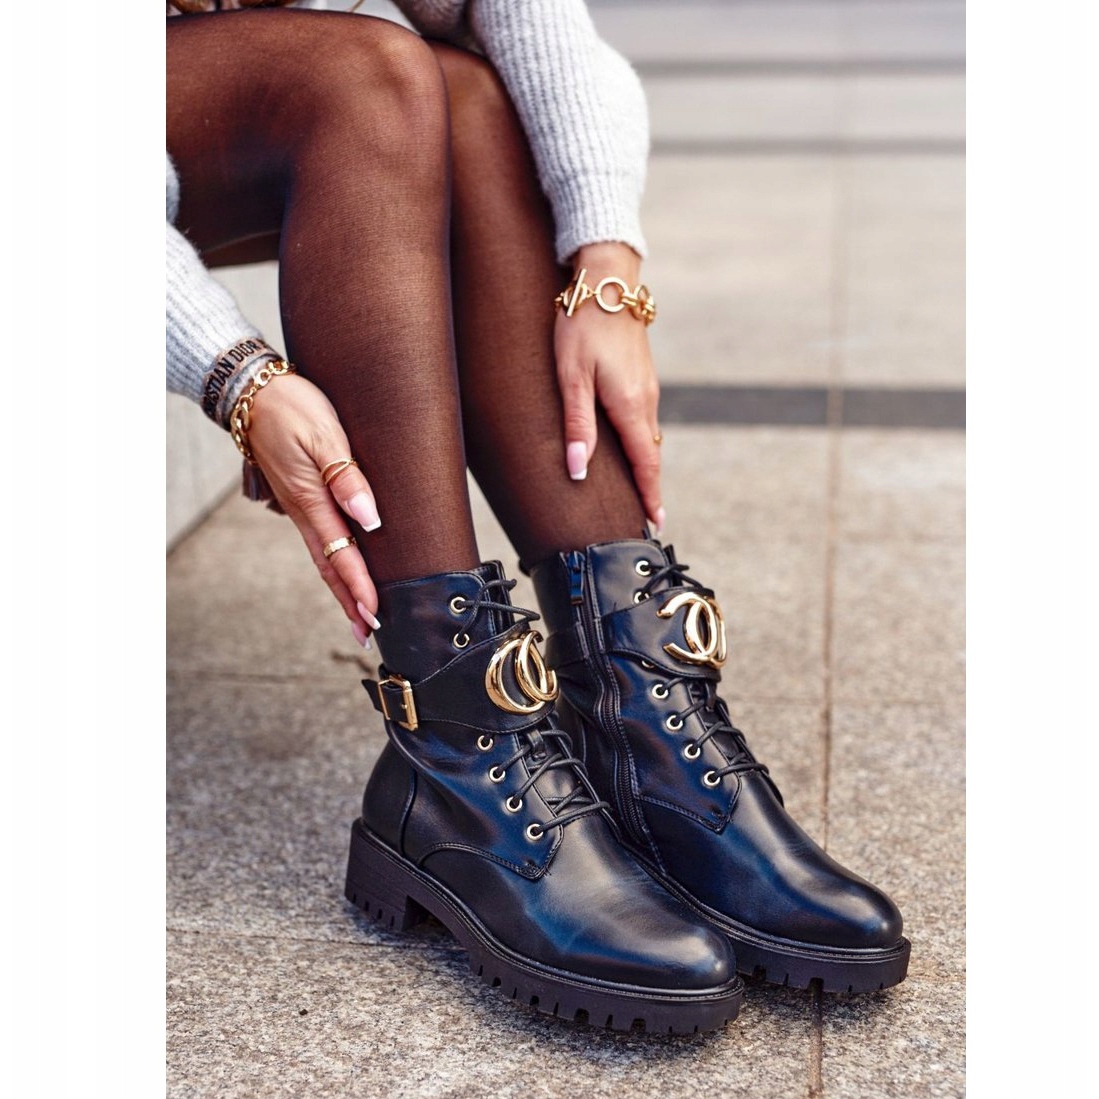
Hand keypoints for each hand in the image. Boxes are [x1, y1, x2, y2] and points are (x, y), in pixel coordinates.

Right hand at [244, 371, 381, 646]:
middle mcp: (303, 509)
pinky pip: (319, 537)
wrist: (253, 389)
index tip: (374, 616)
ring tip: (358, 615)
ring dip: (341, 587)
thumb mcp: (325, 435)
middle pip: (329, 566)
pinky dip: (333, 562)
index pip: (340, 554)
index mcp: (310, 500)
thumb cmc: (293, 406)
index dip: (359, 587)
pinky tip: (343, 568)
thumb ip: (346, 477)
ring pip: (323, 555)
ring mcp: (299, 504)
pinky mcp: (299, 494)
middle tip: (367, 635)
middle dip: (349, 602)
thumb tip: (368, 519)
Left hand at [554, 242, 664, 532]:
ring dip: (645, 466)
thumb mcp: (571, 376)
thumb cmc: (582, 325)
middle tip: (647, 517)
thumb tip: (578, 470)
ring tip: (639, 492)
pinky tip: (630, 450)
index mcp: (630, 405)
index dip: (650, 494)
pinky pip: (644, 420)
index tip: (655, 521)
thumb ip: (576, 424)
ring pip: (648, 437)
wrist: (608, 282)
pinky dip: (641, 444)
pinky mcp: (641, 377)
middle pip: (650, 454)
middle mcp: (645, 400)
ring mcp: (646, 387)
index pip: (644, 462)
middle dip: (649, 486)